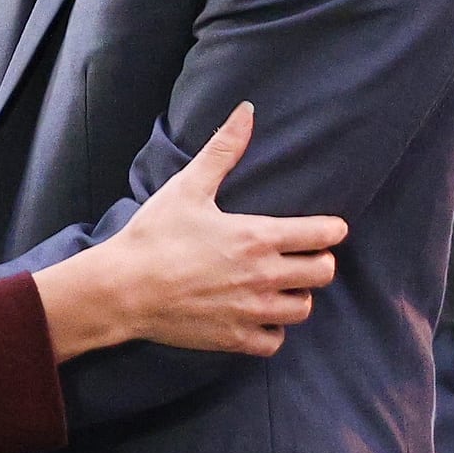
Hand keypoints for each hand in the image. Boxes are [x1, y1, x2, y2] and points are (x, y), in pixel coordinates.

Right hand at [34, 103, 348, 359]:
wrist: (122, 289)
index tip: (328, 229)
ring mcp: (250, 311)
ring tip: (282, 285)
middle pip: (323, 274)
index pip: (323, 235)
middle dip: (319, 263)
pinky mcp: (234, 338)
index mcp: (258, 237)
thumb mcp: (188, 186)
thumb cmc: (154, 235)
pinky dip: (272, 330)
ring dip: (297, 296)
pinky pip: (274, 341)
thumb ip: (223, 150)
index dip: (331, 230)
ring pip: (303, 309)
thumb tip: (247, 111)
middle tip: (303, 256)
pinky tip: (259, 315)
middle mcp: (262, 276)